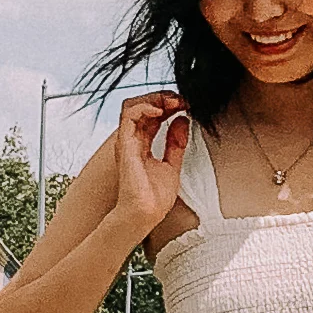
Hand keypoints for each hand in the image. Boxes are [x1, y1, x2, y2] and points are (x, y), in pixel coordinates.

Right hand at [110, 93, 190, 237]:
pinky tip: (161, 110)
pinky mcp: (125, 145)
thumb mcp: (172, 165)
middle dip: (163, 98)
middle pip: (142, 106)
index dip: (169, 105)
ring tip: (173, 102)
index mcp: (142, 144)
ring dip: (154, 99)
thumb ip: (176, 143)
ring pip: (133, 105)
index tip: (186, 105)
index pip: (152, 115)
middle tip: (182, 100)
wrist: (145, 214)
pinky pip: (129, 116)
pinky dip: (145, 107)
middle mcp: (132, 140)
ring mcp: (127, 142)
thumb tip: (182, 120)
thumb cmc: (153, 198)